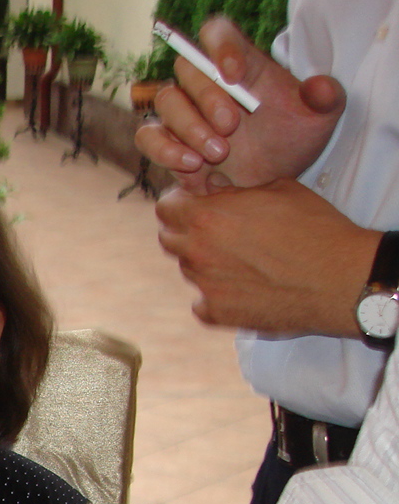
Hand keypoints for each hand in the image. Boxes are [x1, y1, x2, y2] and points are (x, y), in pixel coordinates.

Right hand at [135, 16, 343, 192]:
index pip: (217, 33)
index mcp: (240, 64)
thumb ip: (326, 99)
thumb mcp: (321, 119)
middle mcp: (206, 83)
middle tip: (232, 127)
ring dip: (189, 128)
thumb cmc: (293, 139)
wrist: (271, 177)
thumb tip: (318, 87)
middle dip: (208, 98)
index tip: (235, 73)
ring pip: (166, 102)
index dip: (220, 45)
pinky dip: (165, 151)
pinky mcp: (168, 143)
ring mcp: (183, 113)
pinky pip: (149, 137)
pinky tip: (193, 165)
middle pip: (188, 69)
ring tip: (217, 153)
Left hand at [155, 179, 378, 334]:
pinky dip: (216, 294)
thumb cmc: (314, 227)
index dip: (179, 203)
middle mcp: (197, 252)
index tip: (195, 203)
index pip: (166, 208)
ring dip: (204, 261)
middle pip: (169, 239)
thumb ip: (235, 191)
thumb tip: (213, 189)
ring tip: (240, 257)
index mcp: (207, 217)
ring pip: (188, 269)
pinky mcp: (217, 314)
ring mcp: (204, 286)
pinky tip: (242, 286)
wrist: (337, 278)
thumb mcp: (278, 190)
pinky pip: (202, 302)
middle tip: (215, 229)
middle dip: (186, 230)